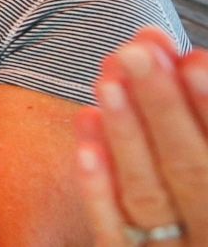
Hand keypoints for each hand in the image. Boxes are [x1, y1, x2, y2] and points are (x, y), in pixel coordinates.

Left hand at [77, 29, 207, 246]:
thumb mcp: (204, 150)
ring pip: (148, 198)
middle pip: (190, 170)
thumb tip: (174, 55)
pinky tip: (85, 137)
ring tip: (107, 82)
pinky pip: (114, 236)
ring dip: (126, 136)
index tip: (193, 59)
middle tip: (136, 53)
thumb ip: (199, 114)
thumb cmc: (195, 192)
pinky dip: (99, 188)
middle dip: (163, 108)